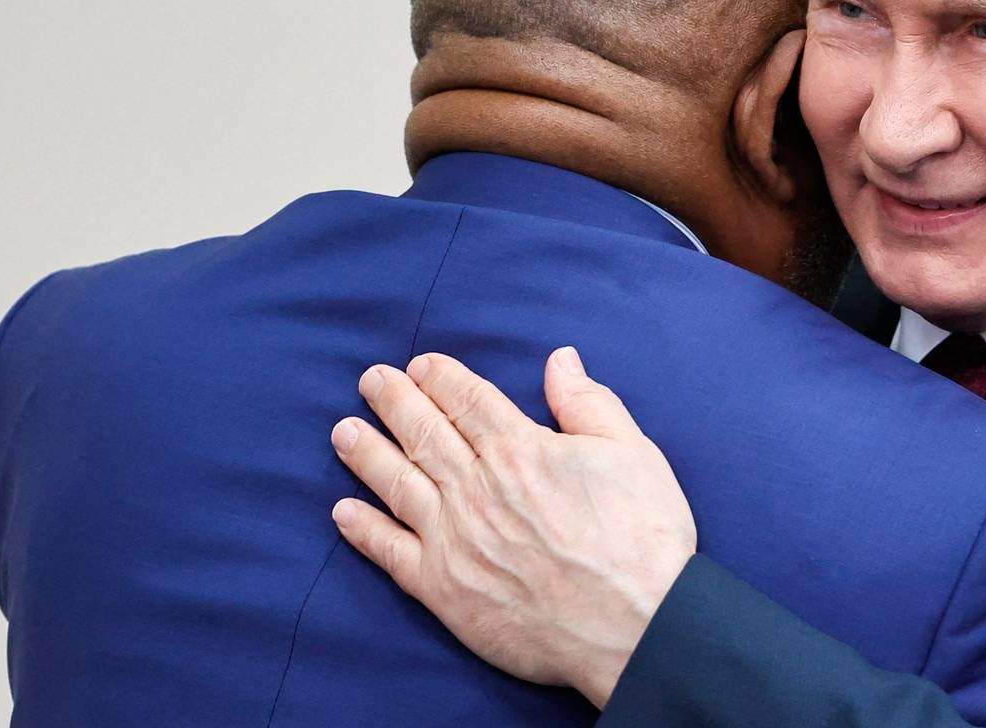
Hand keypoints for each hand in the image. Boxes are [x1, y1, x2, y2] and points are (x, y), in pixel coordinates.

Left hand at [329, 347, 696, 706]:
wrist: (635, 626)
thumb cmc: (642, 539)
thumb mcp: (633, 452)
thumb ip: (588, 403)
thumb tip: (559, 360)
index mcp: (520, 449)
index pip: (467, 400)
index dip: (440, 377)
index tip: (419, 365)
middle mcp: (476, 488)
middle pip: (423, 433)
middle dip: (393, 401)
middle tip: (370, 381)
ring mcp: (454, 539)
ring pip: (397, 484)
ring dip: (367, 454)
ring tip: (344, 432)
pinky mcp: (444, 589)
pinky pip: (391, 552)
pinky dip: (364, 529)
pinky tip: (344, 512)